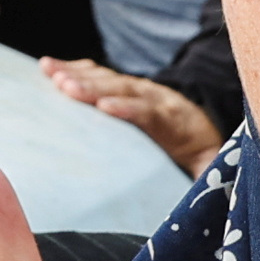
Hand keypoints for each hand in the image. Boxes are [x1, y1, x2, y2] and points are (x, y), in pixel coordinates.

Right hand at [44, 59, 217, 174]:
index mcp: (180, 124)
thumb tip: (194, 191)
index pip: (153, 114)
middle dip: (95, 88)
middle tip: (66, 87)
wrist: (207, 135)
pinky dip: (78, 71)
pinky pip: (103, 77)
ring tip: (52, 73)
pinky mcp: (130, 89)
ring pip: (112, 80)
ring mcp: (144, 91)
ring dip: (80, 76)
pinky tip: (54, 69)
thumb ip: (202, 174)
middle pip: (126, 91)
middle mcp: (161, 101)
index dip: (130, 109)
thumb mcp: (208, 169)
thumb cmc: (201, 160)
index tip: (105, 107)